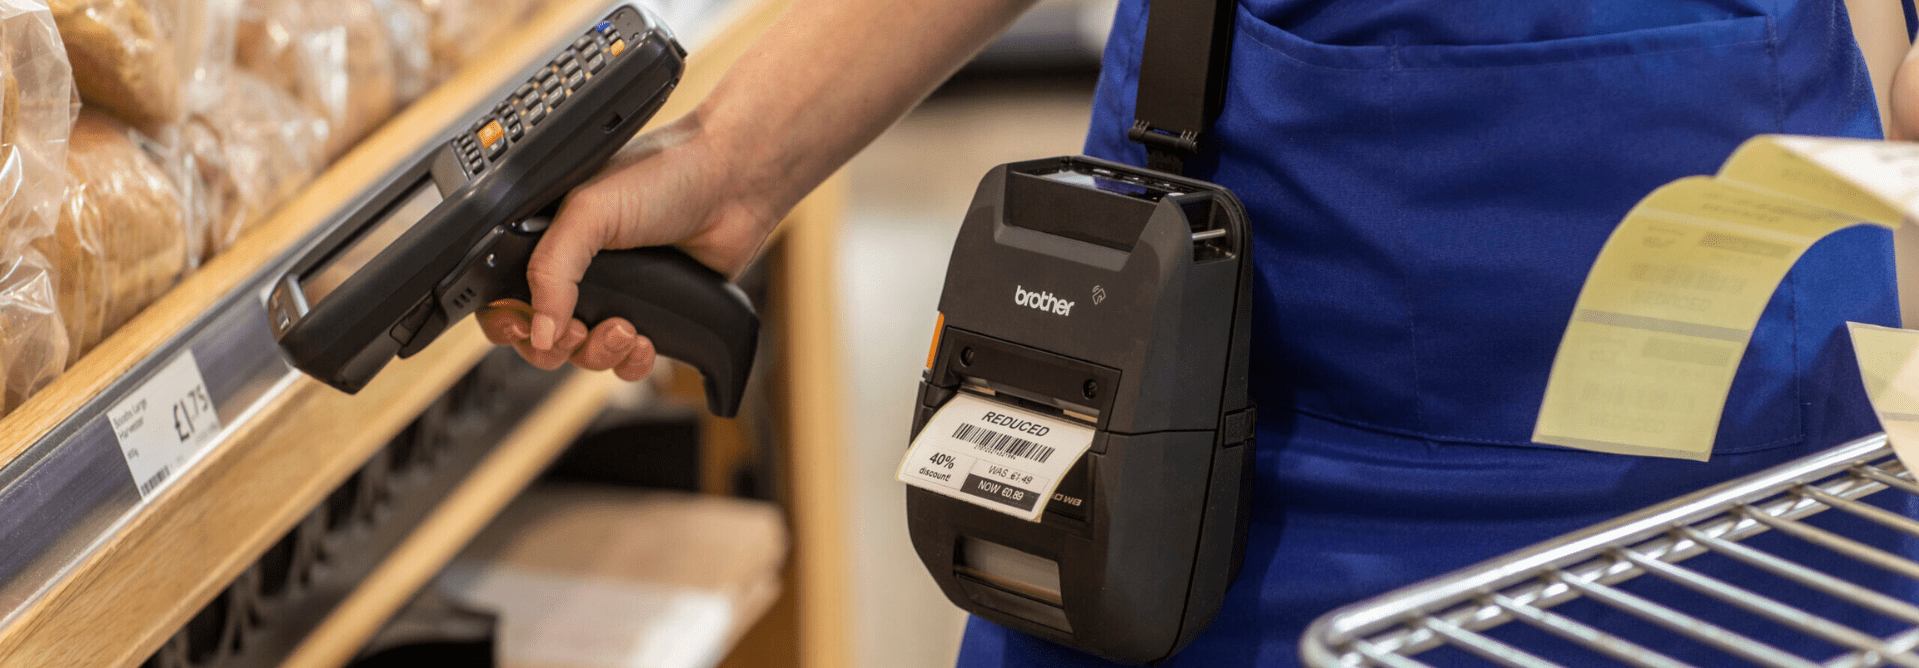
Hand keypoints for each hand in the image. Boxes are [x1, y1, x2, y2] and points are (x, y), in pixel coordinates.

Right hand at [476, 113, 777, 377]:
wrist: (733, 185)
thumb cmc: (663, 176)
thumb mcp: (589, 213)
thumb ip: (552, 270)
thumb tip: (540, 330)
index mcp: (548, 238)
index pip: (504, 294)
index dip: (507, 319)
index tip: (523, 327)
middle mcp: (578, 270)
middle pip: (540, 337)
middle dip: (553, 347)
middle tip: (576, 333)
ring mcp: (617, 295)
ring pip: (584, 355)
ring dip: (598, 354)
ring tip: (624, 330)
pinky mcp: (655, 315)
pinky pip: (627, 361)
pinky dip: (632, 362)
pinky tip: (645, 342)